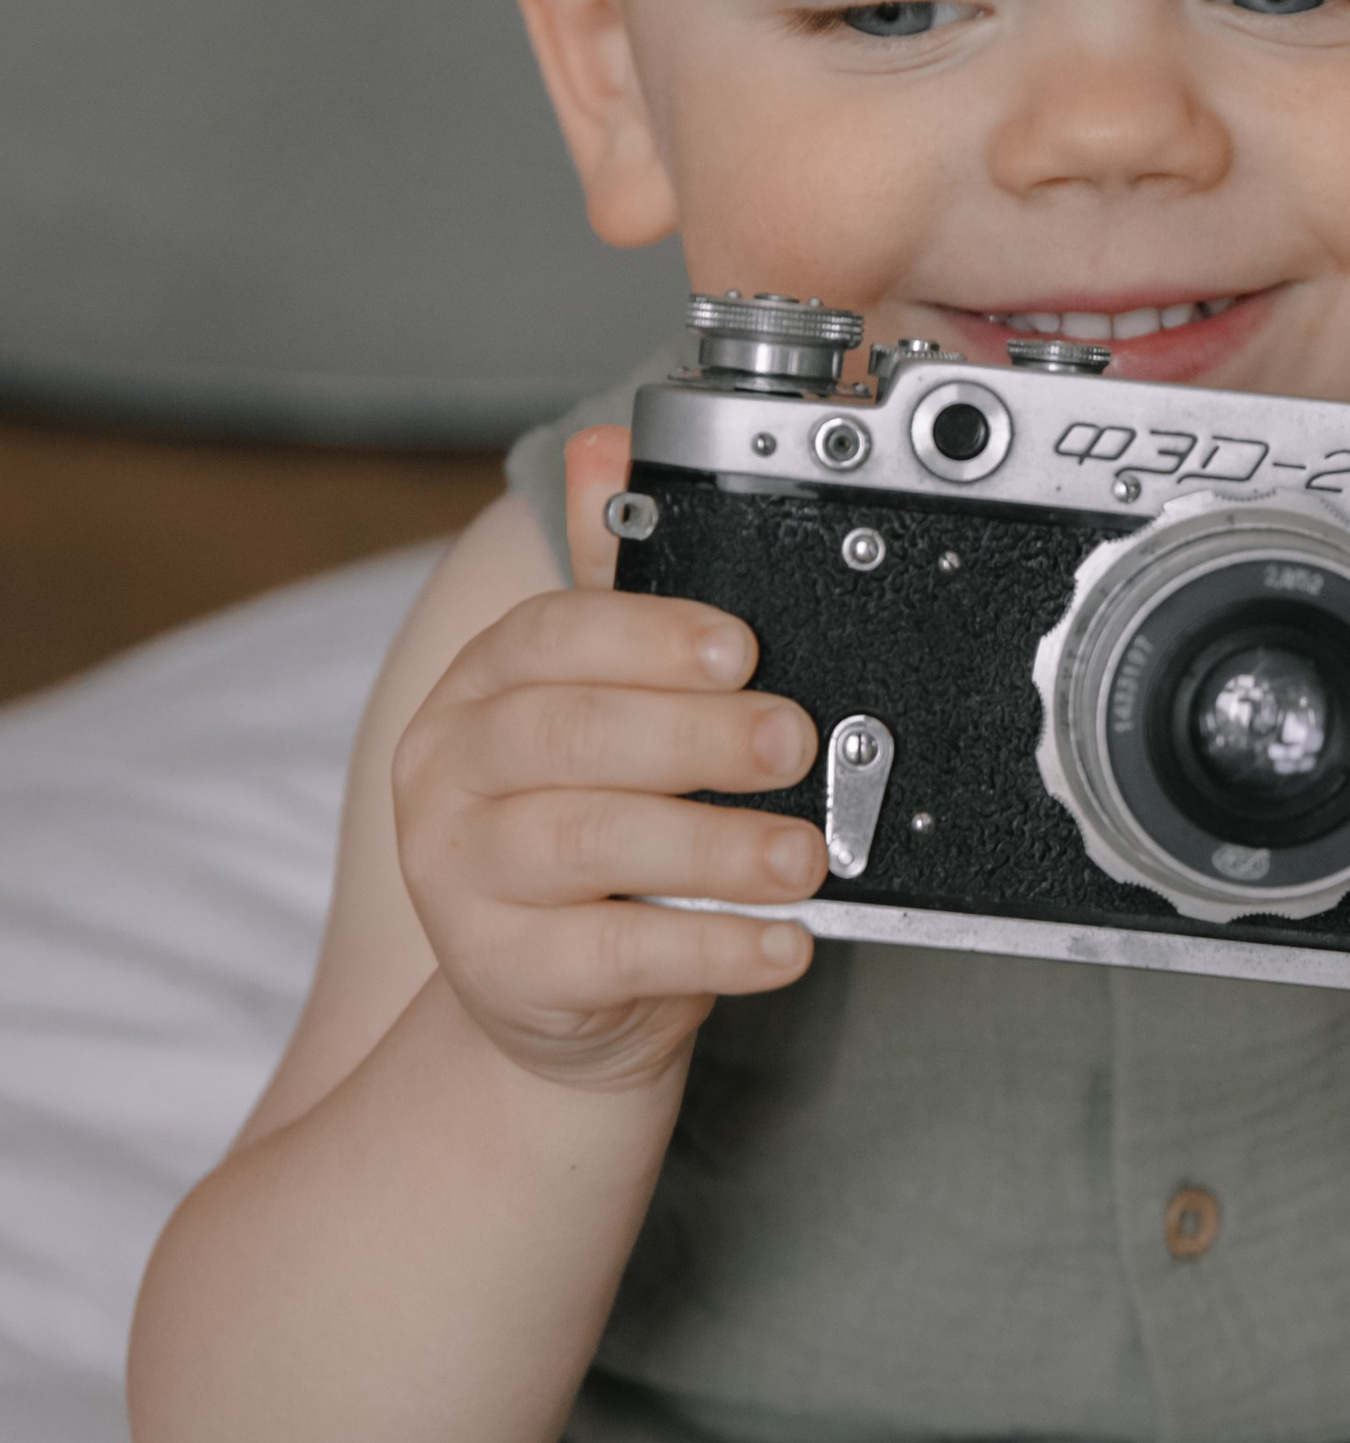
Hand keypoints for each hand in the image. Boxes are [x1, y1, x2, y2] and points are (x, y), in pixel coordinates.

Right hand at [389, 426, 823, 1087]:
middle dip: (694, 735)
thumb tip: (605, 447)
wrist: (553, 994)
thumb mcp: (600, 710)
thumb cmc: (596, 837)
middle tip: (796, 740)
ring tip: (806, 854)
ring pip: (587, 842)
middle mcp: (449, 775)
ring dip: (713, 843)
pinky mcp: (504, 973)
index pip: (546, 638)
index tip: (742, 647)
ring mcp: (462, 879)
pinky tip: (782, 942)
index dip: (646, 637)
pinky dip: (710, 945)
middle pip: (567, 737)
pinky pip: (613, 952)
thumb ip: (615, 596)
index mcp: (478, 691)